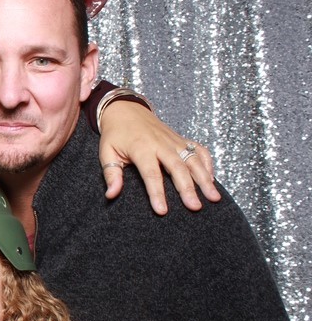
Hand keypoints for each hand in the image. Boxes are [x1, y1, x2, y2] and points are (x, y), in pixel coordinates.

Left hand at [99, 100, 219, 213]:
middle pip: (178, 168)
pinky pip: (199, 149)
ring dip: (205, 179)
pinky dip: (208, 163)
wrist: (126, 110)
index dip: (157, 193)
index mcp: (141, 148)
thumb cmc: (116, 134)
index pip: (151, 174)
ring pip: (193, 159)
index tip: (162, 211)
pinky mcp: (181, 139)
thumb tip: (111, 194)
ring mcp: (174, 141)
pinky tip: (211, 179)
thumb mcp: (107, 152)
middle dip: (188, 188)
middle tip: (195, 207)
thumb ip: (111, 174)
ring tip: (213, 197)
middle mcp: (161, 144)